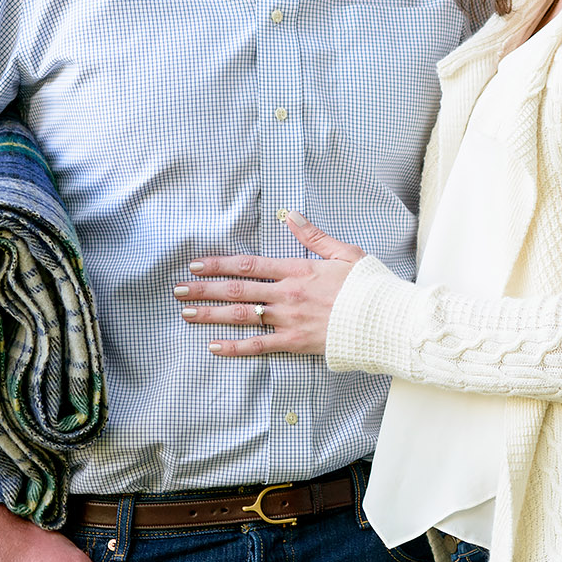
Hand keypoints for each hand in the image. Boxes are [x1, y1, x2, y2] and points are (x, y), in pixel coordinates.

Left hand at [179, 211, 361, 356]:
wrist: (383, 318)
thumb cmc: (367, 285)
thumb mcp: (344, 252)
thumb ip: (313, 235)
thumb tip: (290, 215)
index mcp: (298, 270)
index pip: (249, 265)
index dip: (219, 265)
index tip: (197, 265)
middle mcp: (287, 294)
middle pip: (236, 290)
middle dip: (204, 289)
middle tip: (178, 289)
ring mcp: (289, 319)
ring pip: (241, 316)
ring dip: (211, 314)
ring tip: (186, 312)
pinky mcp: (295, 342)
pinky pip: (259, 345)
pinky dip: (234, 347)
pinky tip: (214, 346)